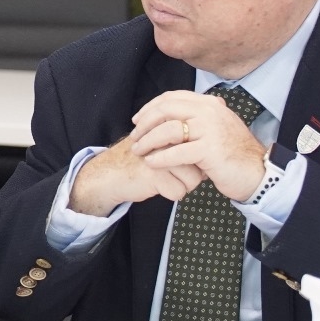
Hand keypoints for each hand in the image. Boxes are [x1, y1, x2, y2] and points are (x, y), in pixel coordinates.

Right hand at [68, 96, 210, 215]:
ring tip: (163, 178)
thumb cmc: (138, 160)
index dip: (194, 160)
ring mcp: (162, 153)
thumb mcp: (162, 143)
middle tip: (170, 171)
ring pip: (194, 179)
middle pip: (200, 164)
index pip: (200, 147)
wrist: (109, 173)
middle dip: (192, 174)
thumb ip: (182, 138)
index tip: (180, 162)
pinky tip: (157, 186)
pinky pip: (179, 191)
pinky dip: (171, 193)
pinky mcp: (155, 172)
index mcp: (170, 127)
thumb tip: (211, 143)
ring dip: (182, 185)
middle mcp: (167, 137)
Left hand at [130, 90, 270, 201]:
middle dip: (144, 124)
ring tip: (138, 151)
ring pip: (167, 130)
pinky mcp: (209, 149)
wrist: (258, 172)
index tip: (137, 120)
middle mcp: (209, 111)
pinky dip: (160, 158)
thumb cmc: (233, 152)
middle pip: (165, 110)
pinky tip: (151, 163)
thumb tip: (168, 113)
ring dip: (147, 141)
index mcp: (209, 103)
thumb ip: (196, 117)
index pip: (171, 98)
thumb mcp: (216, 126)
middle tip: (134, 137)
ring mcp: (210, 129)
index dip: (150, 108)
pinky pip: (176, 152)